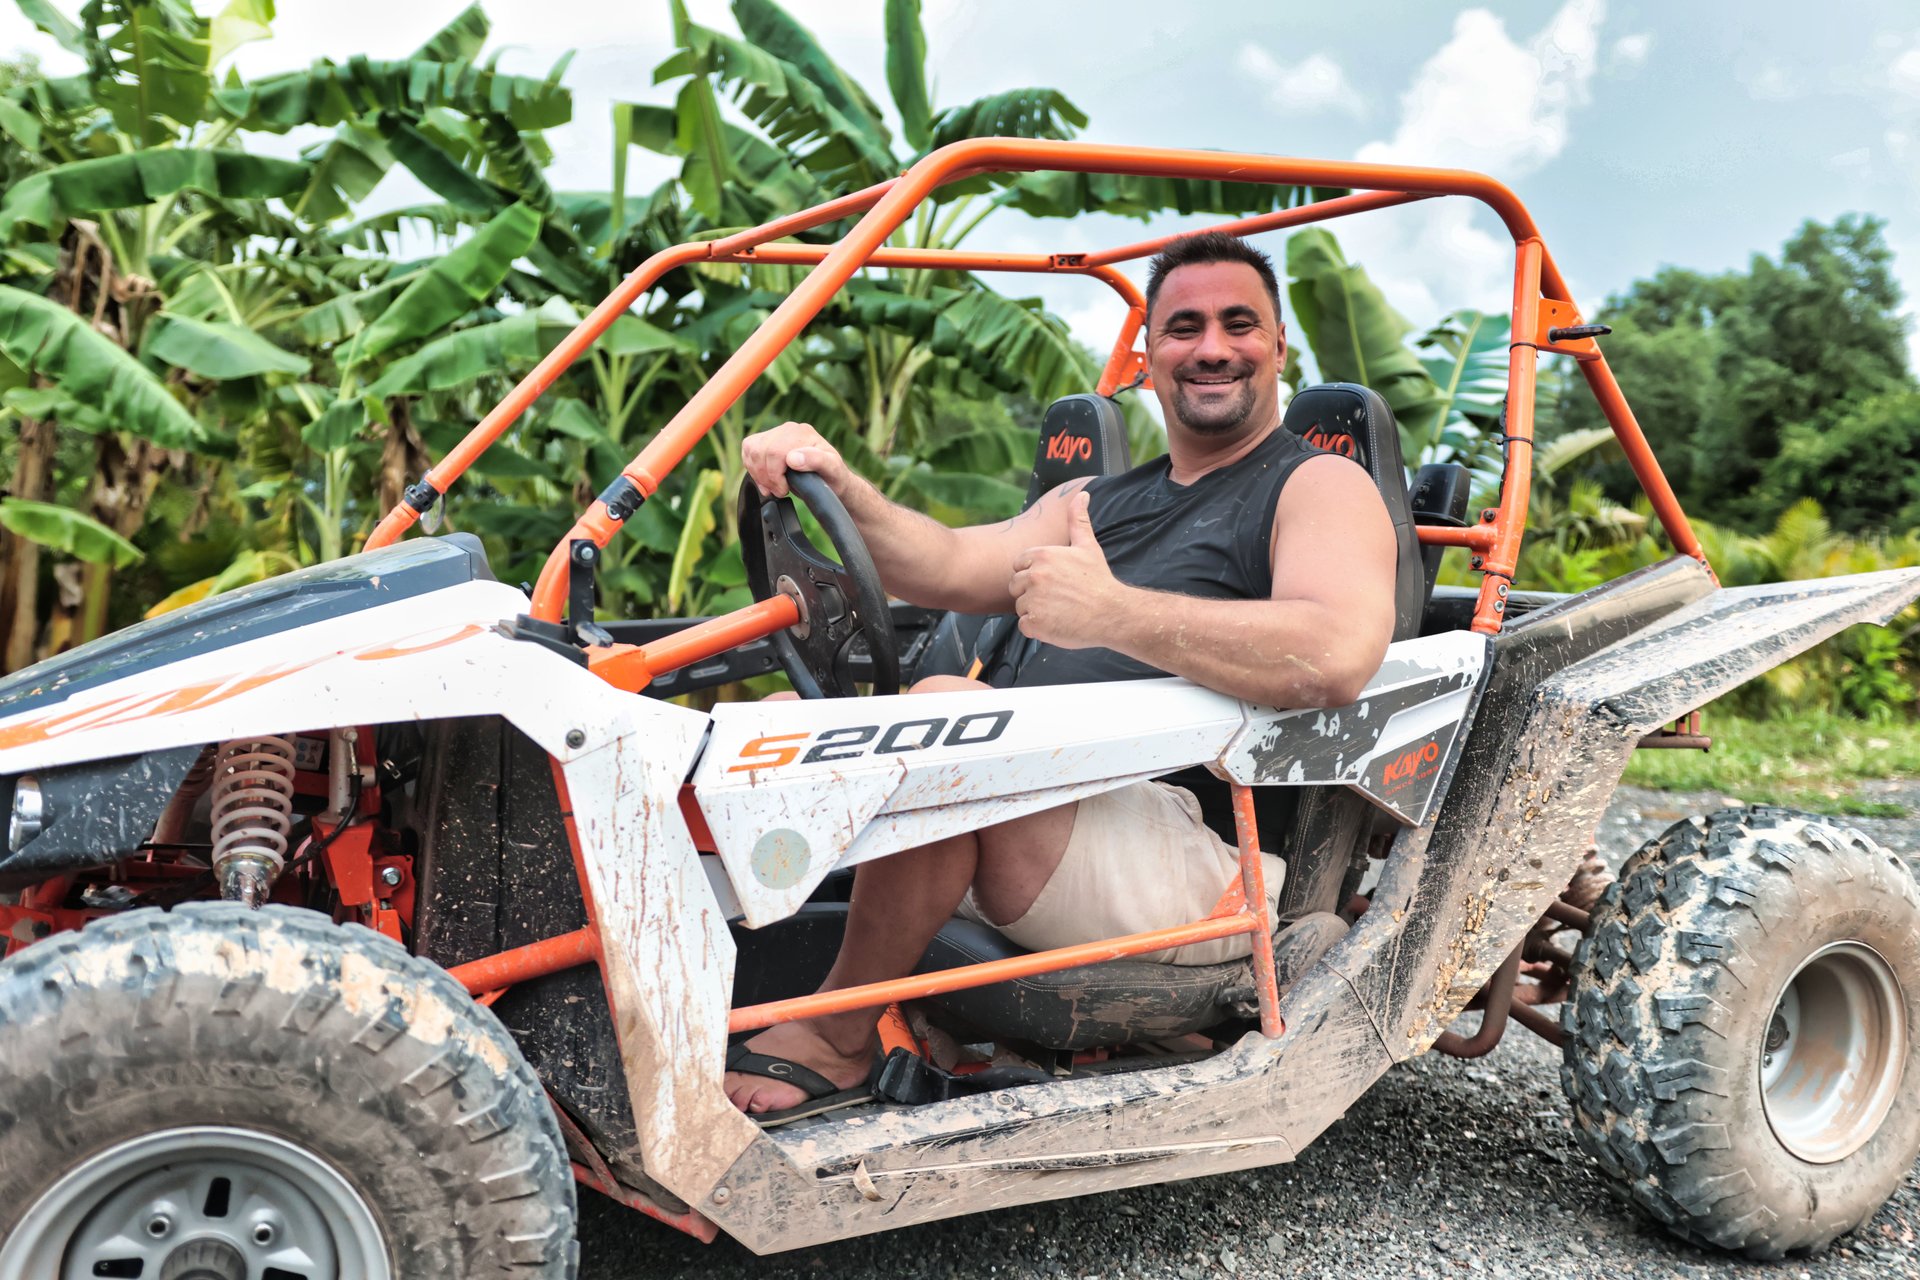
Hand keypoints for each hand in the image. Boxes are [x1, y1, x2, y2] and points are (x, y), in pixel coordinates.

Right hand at [740, 421, 850, 498]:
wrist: (830, 479)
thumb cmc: (832, 476)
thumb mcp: (833, 470)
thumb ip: (817, 461)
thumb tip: (793, 457)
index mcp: (803, 433)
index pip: (775, 451)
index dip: (774, 475)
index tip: (783, 489)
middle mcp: (788, 429)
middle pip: (760, 450)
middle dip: (766, 476)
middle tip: (779, 490)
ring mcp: (777, 434)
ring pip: (751, 449)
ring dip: (758, 473)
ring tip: (773, 486)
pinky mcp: (767, 441)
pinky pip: (748, 449)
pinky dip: (752, 468)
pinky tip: (765, 479)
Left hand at [1009, 491, 1125, 648]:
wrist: (1112, 613)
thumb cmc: (1099, 581)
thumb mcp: (1088, 546)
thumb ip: (1078, 520)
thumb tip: (1082, 494)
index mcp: (1042, 555)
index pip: (1019, 565)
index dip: (1034, 575)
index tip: (1053, 582)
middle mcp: (1034, 576)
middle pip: (1016, 586)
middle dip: (1032, 593)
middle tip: (1058, 598)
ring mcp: (1033, 600)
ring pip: (1020, 607)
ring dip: (1036, 611)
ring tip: (1059, 611)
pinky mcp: (1034, 623)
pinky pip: (1025, 626)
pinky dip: (1037, 628)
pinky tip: (1057, 623)